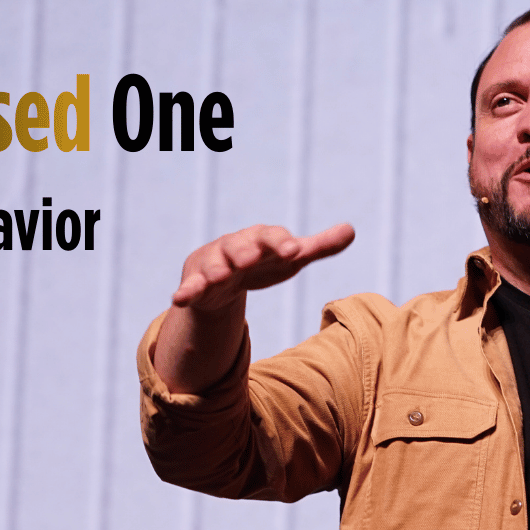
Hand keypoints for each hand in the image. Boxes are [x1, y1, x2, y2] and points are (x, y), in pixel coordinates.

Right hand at [171, 222, 355, 311]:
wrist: (226, 275)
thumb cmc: (264, 263)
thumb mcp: (291, 258)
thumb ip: (319, 246)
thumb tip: (351, 230)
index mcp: (261, 239)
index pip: (273, 236)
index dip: (282, 242)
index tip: (294, 250)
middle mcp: (236, 247)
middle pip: (241, 246)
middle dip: (245, 251)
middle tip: (251, 258)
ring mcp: (214, 264)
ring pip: (214, 265)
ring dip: (216, 269)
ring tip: (220, 277)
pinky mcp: (196, 283)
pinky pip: (189, 287)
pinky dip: (185, 292)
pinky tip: (178, 299)